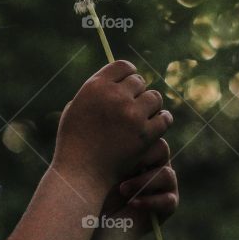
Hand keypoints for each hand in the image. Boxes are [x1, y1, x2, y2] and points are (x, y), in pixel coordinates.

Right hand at [54, 60, 172, 190]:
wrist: (81, 173)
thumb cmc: (74, 143)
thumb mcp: (74, 109)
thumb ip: (93, 93)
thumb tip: (113, 81)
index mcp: (95, 86)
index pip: (123, 66)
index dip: (128, 74)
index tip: (130, 84)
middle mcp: (114, 96)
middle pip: (139, 82)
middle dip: (137, 93)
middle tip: (134, 107)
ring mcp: (132, 115)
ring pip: (154, 98)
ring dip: (150, 106)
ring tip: (143, 117)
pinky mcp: (145, 134)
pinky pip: (164, 118)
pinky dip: (162, 121)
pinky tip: (156, 126)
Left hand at [99, 136, 178, 238]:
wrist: (97, 223)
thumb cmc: (95, 191)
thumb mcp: (104, 167)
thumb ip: (118, 149)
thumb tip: (122, 128)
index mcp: (143, 149)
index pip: (149, 134)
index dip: (135, 143)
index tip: (113, 155)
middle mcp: (157, 164)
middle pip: (162, 149)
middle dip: (140, 159)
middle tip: (119, 169)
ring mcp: (166, 185)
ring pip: (166, 174)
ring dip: (143, 182)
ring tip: (123, 190)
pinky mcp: (169, 204)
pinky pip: (167, 199)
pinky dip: (149, 201)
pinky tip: (132, 203)